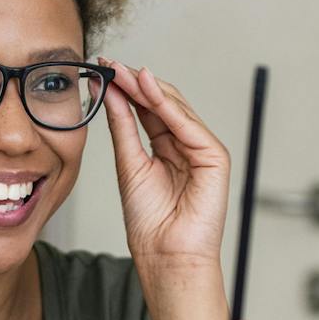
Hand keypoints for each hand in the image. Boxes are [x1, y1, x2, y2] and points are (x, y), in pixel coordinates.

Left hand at [101, 61, 229, 277]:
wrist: (166, 255)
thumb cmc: (149, 222)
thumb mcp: (128, 164)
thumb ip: (122, 126)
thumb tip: (109, 92)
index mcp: (165, 148)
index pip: (147, 109)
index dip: (126, 88)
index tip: (102, 69)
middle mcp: (185, 145)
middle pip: (162, 104)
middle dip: (135, 83)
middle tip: (109, 64)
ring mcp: (202, 149)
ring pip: (175, 109)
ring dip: (148, 88)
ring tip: (123, 71)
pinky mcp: (215, 157)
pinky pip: (189, 125)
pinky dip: (168, 106)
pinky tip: (147, 89)